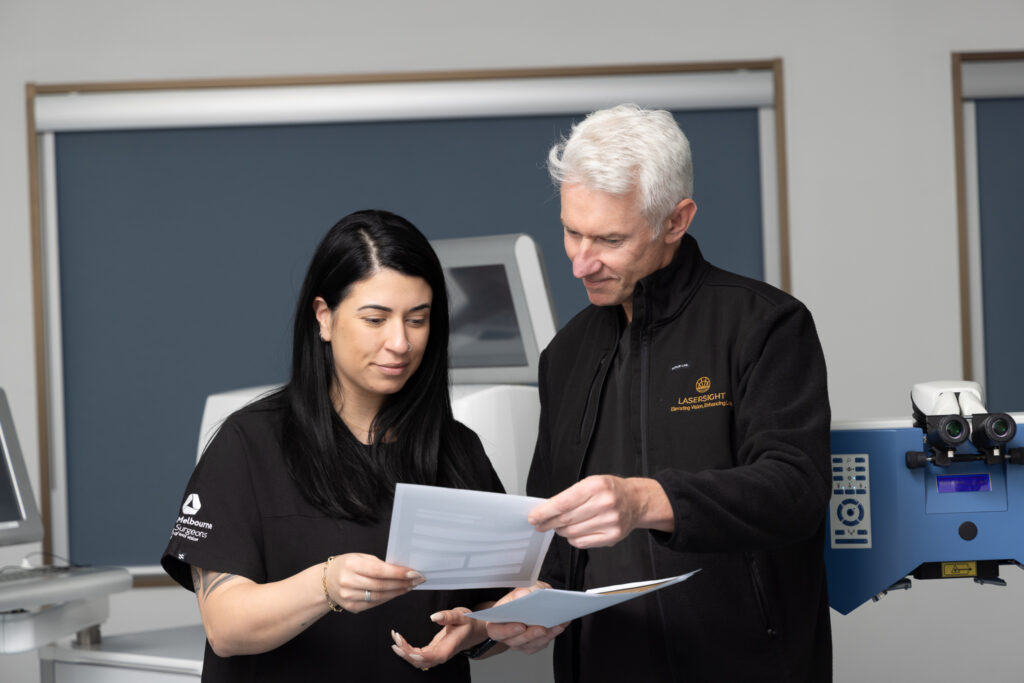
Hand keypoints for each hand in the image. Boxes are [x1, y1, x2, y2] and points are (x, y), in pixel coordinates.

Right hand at [323, 553, 423, 613]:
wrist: (326, 580)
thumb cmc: (347, 565)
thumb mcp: (360, 557)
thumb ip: (379, 564)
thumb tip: (402, 570)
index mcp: (351, 565)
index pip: (379, 571)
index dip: (398, 573)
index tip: (414, 572)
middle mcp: (348, 582)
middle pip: (381, 586)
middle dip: (402, 583)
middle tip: (417, 580)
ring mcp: (349, 597)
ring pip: (380, 597)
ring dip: (398, 592)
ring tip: (410, 586)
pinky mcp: (352, 607)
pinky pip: (374, 604)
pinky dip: (388, 598)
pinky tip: (397, 592)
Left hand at [390, 607, 482, 669]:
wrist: (473, 629)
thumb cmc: (469, 623)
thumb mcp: (462, 615)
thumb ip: (448, 616)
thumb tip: (434, 616)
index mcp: (449, 649)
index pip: (433, 657)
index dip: (420, 657)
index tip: (409, 650)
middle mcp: (441, 655)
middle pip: (421, 662)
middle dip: (407, 653)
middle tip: (397, 639)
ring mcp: (435, 654)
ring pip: (417, 660)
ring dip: (404, 651)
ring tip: (395, 638)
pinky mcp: (431, 651)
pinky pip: (417, 654)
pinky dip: (407, 649)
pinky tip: (400, 641)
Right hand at [485, 584, 565, 654]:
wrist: (526, 601)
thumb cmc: (520, 595)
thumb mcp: (520, 588)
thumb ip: (522, 591)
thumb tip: (525, 596)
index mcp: (496, 622)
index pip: (496, 631)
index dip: (507, 631)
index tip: (521, 626)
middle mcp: (506, 636)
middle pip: (516, 641)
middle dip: (531, 635)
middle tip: (542, 628)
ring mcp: (519, 642)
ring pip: (531, 644)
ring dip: (546, 636)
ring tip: (557, 625)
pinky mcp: (532, 645)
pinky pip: (541, 644)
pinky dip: (552, 635)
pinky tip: (560, 625)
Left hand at [527, 475, 673, 547]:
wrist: (636, 500)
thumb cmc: (610, 490)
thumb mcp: (591, 483)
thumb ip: (570, 496)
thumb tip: (545, 510)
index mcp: (596, 486)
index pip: (563, 503)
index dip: (545, 512)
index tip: (534, 517)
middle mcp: (605, 503)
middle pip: (566, 519)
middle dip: (548, 523)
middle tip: (539, 524)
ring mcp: (610, 521)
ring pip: (572, 532)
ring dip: (561, 530)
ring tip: (560, 525)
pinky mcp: (613, 536)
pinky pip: (582, 542)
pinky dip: (573, 539)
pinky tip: (574, 532)